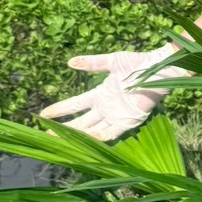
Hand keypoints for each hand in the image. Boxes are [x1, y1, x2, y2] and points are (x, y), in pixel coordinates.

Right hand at [39, 43, 184, 141]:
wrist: (159, 69)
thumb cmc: (138, 63)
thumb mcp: (112, 61)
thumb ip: (92, 63)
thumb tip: (70, 62)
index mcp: (99, 94)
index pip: (75, 105)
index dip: (60, 110)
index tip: (43, 114)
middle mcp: (105, 108)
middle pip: (80, 122)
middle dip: (63, 128)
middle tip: (45, 134)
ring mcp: (116, 116)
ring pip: (92, 130)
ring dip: (78, 136)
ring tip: (61, 141)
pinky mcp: (128, 121)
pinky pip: (112, 132)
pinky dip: (101, 136)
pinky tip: (89, 138)